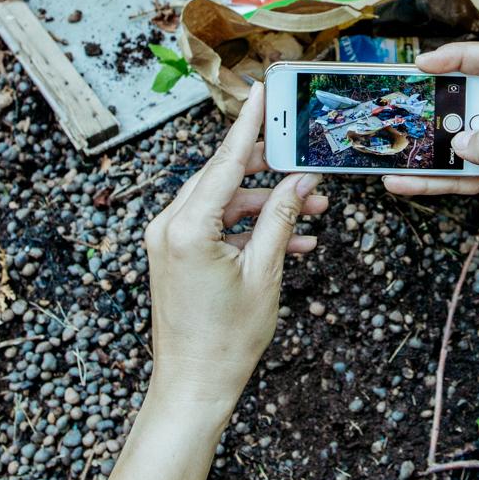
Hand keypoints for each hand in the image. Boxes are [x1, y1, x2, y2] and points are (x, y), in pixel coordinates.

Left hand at [142, 87, 326, 411]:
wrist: (194, 385)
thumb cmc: (225, 339)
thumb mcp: (265, 273)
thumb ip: (282, 218)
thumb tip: (300, 179)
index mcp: (187, 227)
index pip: (225, 161)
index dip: (249, 125)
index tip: (261, 93)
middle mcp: (169, 227)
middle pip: (224, 178)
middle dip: (269, 172)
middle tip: (305, 164)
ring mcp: (168, 241)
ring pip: (223, 202)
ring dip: (265, 204)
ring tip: (310, 208)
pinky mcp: (174, 256)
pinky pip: (215, 227)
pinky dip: (249, 229)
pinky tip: (291, 240)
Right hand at [384, 43, 478, 302]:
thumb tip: (462, 134)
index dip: (466, 55)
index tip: (427, 63)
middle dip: (442, 96)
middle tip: (407, 101)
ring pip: (463, 133)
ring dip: (431, 139)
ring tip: (397, 142)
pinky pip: (457, 169)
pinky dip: (431, 175)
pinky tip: (400, 182)